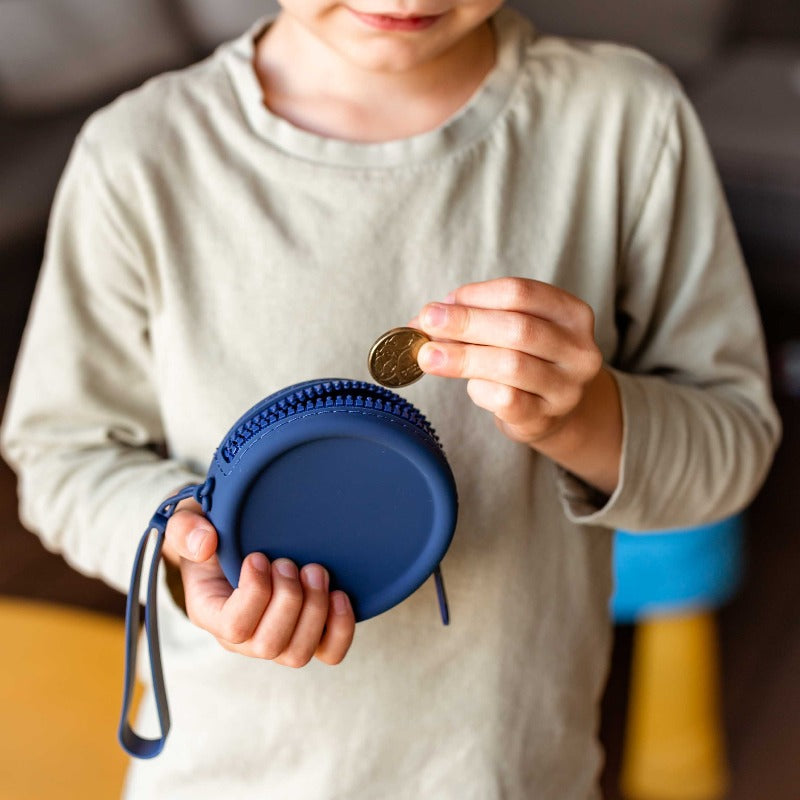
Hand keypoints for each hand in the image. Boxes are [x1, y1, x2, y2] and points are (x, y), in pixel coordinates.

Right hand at [161, 497, 355, 666]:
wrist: (241, 536)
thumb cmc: (214, 531)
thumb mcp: (189, 521)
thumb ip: (186, 528)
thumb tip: (205, 543)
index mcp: (211, 612)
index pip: (233, 627)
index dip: (253, 593)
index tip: (259, 556)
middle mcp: (243, 637)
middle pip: (269, 645)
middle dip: (288, 598)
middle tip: (289, 562)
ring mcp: (277, 639)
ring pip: (298, 653)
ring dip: (314, 609)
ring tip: (314, 570)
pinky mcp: (309, 634)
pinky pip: (329, 652)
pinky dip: (341, 627)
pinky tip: (339, 594)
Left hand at [413, 277, 621, 492]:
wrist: (553, 412)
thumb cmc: (526, 361)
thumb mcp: (509, 331)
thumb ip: (475, 319)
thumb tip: (424, 319)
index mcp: (572, 315)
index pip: (521, 293)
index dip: (476, 295)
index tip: (443, 303)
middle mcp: (578, 351)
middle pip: (517, 328)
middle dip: (465, 323)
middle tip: (427, 322)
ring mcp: (565, 388)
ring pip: (511, 365)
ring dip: (462, 357)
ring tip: (427, 356)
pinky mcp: (545, 419)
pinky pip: (507, 400)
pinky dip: (480, 390)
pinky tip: (469, 386)